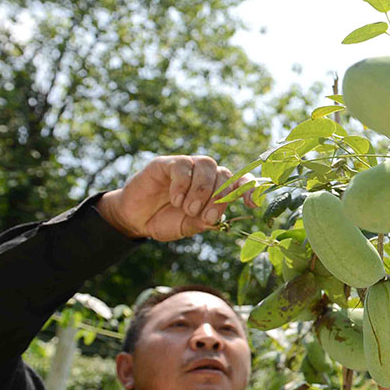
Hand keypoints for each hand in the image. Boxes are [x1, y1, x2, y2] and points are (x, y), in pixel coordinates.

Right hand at [95, 155, 256, 241]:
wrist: (136, 219)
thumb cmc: (167, 220)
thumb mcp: (189, 226)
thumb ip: (204, 221)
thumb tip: (216, 219)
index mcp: (216, 189)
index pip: (240, 182)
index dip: (250, 189)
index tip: (252, 205)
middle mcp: (206, 174)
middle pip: (225, 174)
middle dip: (219, 197)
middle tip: (205, 216)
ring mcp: (187, 166)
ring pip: (207, 165)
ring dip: (201, 190)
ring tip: (187, 209)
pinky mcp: (166, 163)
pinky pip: (182, 166)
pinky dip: (182, 184)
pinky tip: (175, 199)